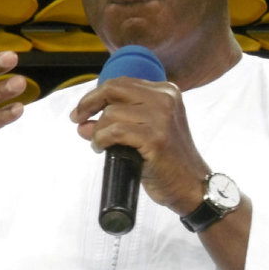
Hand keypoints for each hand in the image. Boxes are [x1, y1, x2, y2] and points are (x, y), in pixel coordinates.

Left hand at [70, 77, 208, 215]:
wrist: (191, 186)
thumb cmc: (166, 161)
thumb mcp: (143, 133)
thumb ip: (116, 122)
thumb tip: (82, 123)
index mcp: (166, 92)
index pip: (121, 83)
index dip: (95, 95)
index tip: (81, 110)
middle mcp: (165, 99)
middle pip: (113, 90)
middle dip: (89, 104)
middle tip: (77, 119)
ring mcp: (162, 118)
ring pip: (111, 113)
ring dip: (98, 131)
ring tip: (101, 145)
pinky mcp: (156, 138)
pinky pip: (115, 132)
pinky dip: (101, 140)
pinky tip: (102, 149)